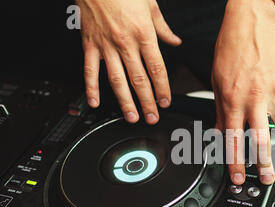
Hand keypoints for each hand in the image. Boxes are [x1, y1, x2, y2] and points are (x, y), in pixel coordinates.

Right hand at [76, 0, 181, 123]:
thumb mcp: (151, 5)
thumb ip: (163, 28)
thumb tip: (176, 41)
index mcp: (144, 35)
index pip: (157, 69)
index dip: (163, 89)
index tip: (166, 102)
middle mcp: (126, 44)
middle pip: (139, 80)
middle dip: (147, 102)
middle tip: (152, 118)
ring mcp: (106, 46)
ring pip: (117, 80)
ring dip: (125, 102)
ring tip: (132, 116)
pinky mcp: (90, 45)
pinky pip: (90, 70)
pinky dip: (91, 88)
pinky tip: (95, 102)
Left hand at [212, 0, 274, 185]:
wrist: (252, 23)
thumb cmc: (232, 49)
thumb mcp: (216, 81)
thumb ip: (220, 111)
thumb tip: (220, 133)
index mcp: (233, 99)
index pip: (234, 139)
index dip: (235, 163)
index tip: (237, 177)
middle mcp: (255, 99)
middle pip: (262, 140)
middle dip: (264, 164)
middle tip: (266, 179)